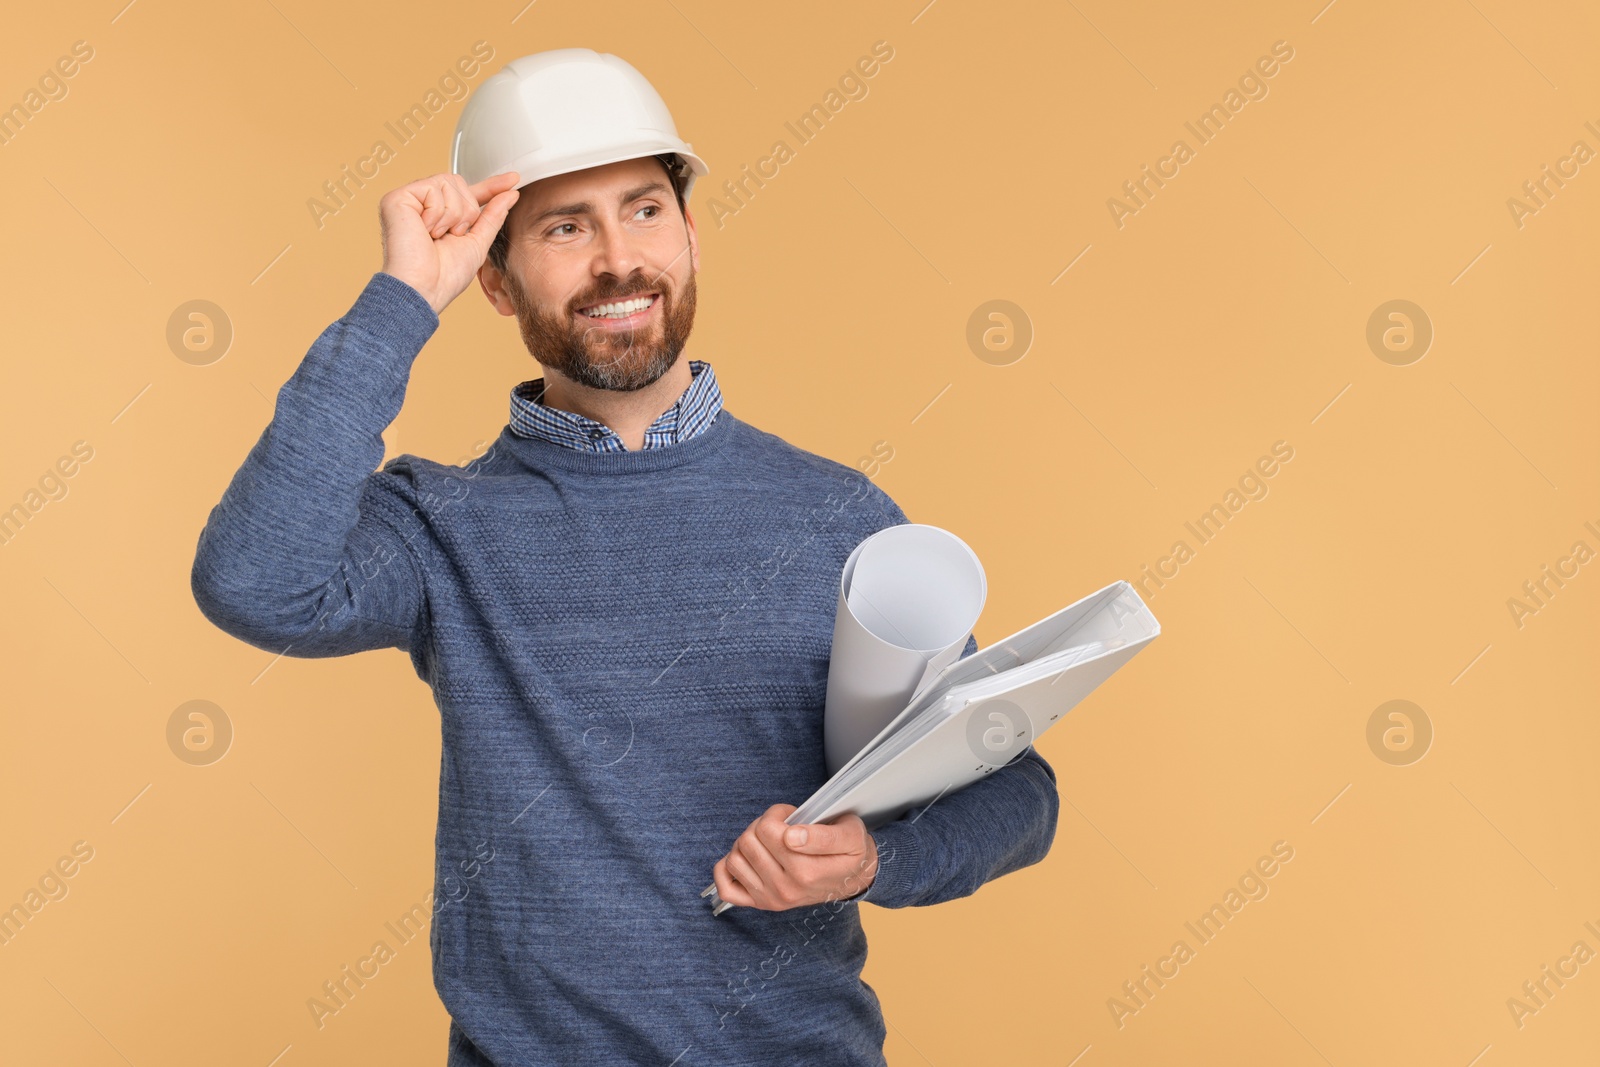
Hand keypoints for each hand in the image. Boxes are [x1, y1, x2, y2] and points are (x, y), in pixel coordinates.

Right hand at [378, 171, 519, 314]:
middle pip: (459, 183)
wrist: (423, 289)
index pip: (468, 194)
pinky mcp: (396, 198)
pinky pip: (432, 188)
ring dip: (453, 215)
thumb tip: (510, 192)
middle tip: (451, 236)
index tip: (513, 179)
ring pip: (448, 183)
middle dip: (467, 212)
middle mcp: (422, 205)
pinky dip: (437, 214)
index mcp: (440, 216)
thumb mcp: (478, 242)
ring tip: (436, 236)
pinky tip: (425, 231)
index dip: (491, 186)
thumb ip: (493, 216)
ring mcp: (408, 200)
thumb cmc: (445, 276)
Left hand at [711, 804, 877, 910]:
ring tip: (767, 841)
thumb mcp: (850, 835)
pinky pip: (726, 888)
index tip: (791, 815)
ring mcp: (771, 899)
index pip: (769, 831)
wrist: (854, 879)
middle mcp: (787, 890)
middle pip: (748, 841)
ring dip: (746, 842)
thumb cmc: (850, 853)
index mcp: (807, 872)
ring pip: (734, 859)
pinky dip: (728, 869)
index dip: (777, 814)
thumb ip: (823, 835)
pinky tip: (747, 858)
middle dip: (762, 825)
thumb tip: (790, 836)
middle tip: (780, 826)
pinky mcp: (760, 903)